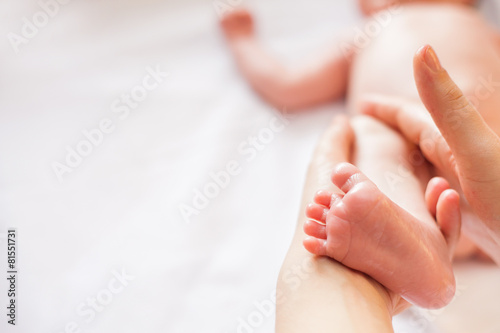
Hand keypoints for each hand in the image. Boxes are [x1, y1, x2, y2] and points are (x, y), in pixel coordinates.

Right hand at [362, 45, 499, 257]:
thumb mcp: (478, 149)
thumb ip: (448, 105)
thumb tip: (421, 50)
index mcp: (452, 141)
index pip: (410, 116)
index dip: (384, 108)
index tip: (360, 104)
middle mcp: (456, 158)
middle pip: (413, 137)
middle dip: (387, 129)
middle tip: (359, 131)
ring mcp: (460, 184)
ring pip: (419, 165)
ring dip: (397, 158)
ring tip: (373, 162)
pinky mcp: (464, 212)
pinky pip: (427, 193)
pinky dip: (410, 190)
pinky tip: (405, 199)